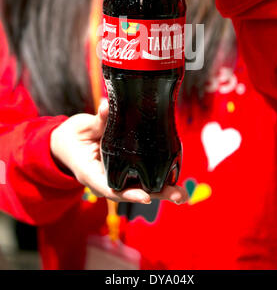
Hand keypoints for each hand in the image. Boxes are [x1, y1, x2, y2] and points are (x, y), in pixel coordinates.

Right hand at [50, 99, 187, 204]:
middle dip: (157, 194)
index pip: (111, 188)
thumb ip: (97, 121)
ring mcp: (118, 175)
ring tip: (183, 194)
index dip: (129, 193)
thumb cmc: (72, 138)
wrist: (67, 142)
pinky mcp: (126, 167)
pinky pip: (143, 175)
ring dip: (163, 190)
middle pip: (133, 192)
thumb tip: (105, 106)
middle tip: (179, 196)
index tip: (145, 197)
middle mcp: (107, 179)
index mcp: (92, 175)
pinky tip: (176, 178)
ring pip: (141, 186)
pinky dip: (159, 177)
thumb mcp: (82, 129)